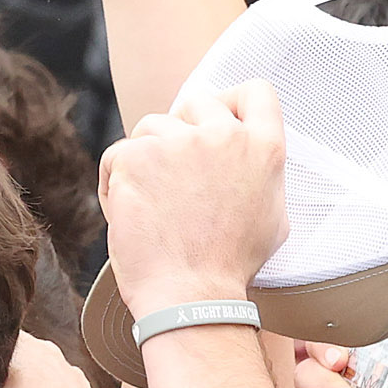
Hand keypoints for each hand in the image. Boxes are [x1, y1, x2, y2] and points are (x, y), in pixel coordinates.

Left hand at [98, 82, 289, 316]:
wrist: (191, 296)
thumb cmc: (229, 267)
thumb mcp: (272, 215)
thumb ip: (262, 174)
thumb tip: (249, 155)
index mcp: (264, 147)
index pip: (255, 91)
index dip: (230, 102)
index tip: (213, 125)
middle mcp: (224, 136)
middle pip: (195, 104)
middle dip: (180, 134)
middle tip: (174, 179)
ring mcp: (179, 143)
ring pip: (151, 127)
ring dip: (145, 158)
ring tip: (152, 204)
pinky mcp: (137, 157)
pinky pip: (117, 153)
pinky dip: (115, 182)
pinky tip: (127, 212)